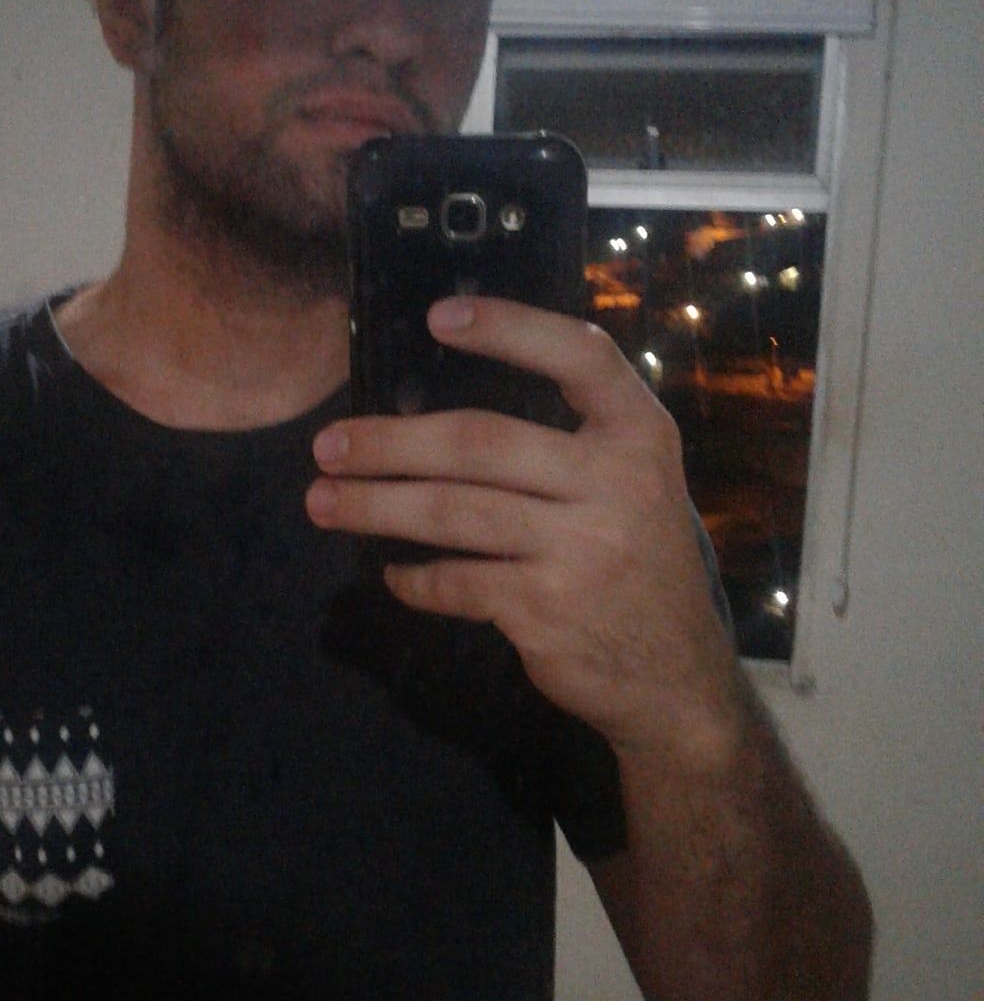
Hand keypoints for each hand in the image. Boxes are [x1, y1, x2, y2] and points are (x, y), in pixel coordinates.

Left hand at [306, 296, 743, 763]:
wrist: (680, 683)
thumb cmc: (638, 563)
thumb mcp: (637, 486)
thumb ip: (571, 443)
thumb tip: (436, 416)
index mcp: (641, 436)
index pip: (580, 356)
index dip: (510, 327)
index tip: (437, 317)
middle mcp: (618, 483)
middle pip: (480, 442)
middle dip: (390, 442)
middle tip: (326, 444)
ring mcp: (583, 550)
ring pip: (453, 512)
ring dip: (374, 506)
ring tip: (321, 501)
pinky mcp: (548, 611)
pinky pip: (456, 582)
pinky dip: (415, 579)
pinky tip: (393, 574)